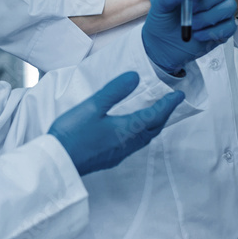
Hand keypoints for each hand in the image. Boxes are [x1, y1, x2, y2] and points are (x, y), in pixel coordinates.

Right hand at [48, 72, 182, 175]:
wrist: (59, 162)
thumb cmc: (73, 133)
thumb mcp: (93, 106)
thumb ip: (115, 91)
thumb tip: (135, 77)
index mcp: (127, 128)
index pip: (155, 115)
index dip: (168, 104)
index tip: (179, 95)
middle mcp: (128, 143)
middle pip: (153, 129)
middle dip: (164, 115)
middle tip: (170, 103)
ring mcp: (119, 153)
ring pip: (144, 139)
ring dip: (153, 126)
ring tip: (154, 116)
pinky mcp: (110, 158)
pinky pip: (134, 145)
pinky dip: (141, 134)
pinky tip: (131, 132)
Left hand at [142, 0, 236, 73]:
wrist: (163, 44)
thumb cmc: (163, 21)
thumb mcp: (160, 7)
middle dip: (207, 1)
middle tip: (191, 12)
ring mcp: (221, 11)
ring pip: (229, 7)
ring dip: (209, 18)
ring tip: (192, 26)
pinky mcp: (224, 28)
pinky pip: (229, 27)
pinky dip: (213, 32)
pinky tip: (198, 36)